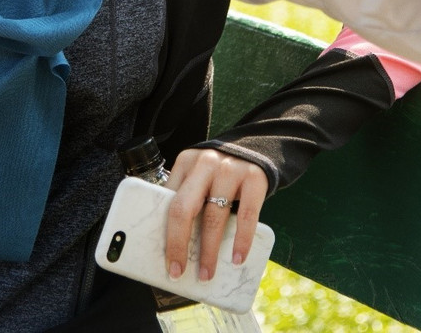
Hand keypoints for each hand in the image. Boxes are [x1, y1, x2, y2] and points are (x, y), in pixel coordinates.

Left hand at [164, 148, 267, 282]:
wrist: (257, 147)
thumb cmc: (221, 170)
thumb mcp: (199, 174)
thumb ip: (186, 195)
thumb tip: (172, 241)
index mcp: (186, 162)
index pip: (168, 201)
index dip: (164, 233)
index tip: (164, 259)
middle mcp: (205, 164)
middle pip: (184, 208)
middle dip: (178, 244)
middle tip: (177, 271)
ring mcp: (231, 170)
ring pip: (214, 217)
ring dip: (209, 251)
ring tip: (206, 273)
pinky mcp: (255, 178)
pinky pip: (247, 215)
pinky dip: (241, 240)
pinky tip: (237, 258)